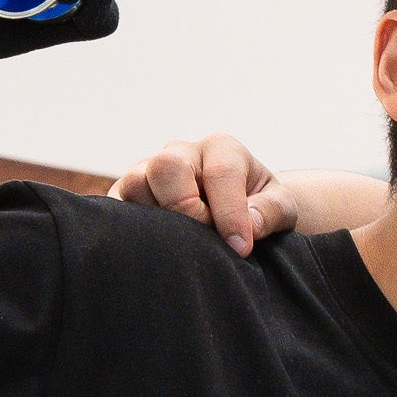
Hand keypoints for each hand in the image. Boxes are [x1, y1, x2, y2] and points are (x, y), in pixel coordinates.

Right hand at [110, 133, 296, 256]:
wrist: (239, 210)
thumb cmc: (261, 207)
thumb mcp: (281, 208)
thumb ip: (271, 212)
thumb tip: (249, 225)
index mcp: (222, 149)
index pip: (220, 174)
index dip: (229, 214)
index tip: (240, 248)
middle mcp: (181, 152)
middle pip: (166, 167)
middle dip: (186, 209)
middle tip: (206, 239)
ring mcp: (148, 170)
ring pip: (135, 183)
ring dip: (159, 219)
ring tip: (186, 241)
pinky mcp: (126, 194)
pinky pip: (115, 205)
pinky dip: (132, 227)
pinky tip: (159, 245)